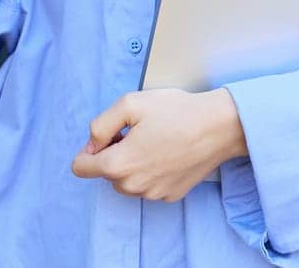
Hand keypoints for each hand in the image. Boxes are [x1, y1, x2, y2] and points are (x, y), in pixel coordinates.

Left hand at [70, 89, 247, 202]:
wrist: (219, 127)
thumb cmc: (177, 112)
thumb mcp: (130, 103)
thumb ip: (100, 124)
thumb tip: (92, 143)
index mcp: (118, 164)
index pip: (80, 167)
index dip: (90, 147)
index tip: (111, 135)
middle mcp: (132, 186)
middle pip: (106, 174)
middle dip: (115, 154)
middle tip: (139, 133)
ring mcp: (152, 194)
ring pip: (127, 182)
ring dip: (133, 165)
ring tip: (156, 142)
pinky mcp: (170, 195)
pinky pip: (149, 186)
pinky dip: (153, 172)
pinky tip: (169, 153)